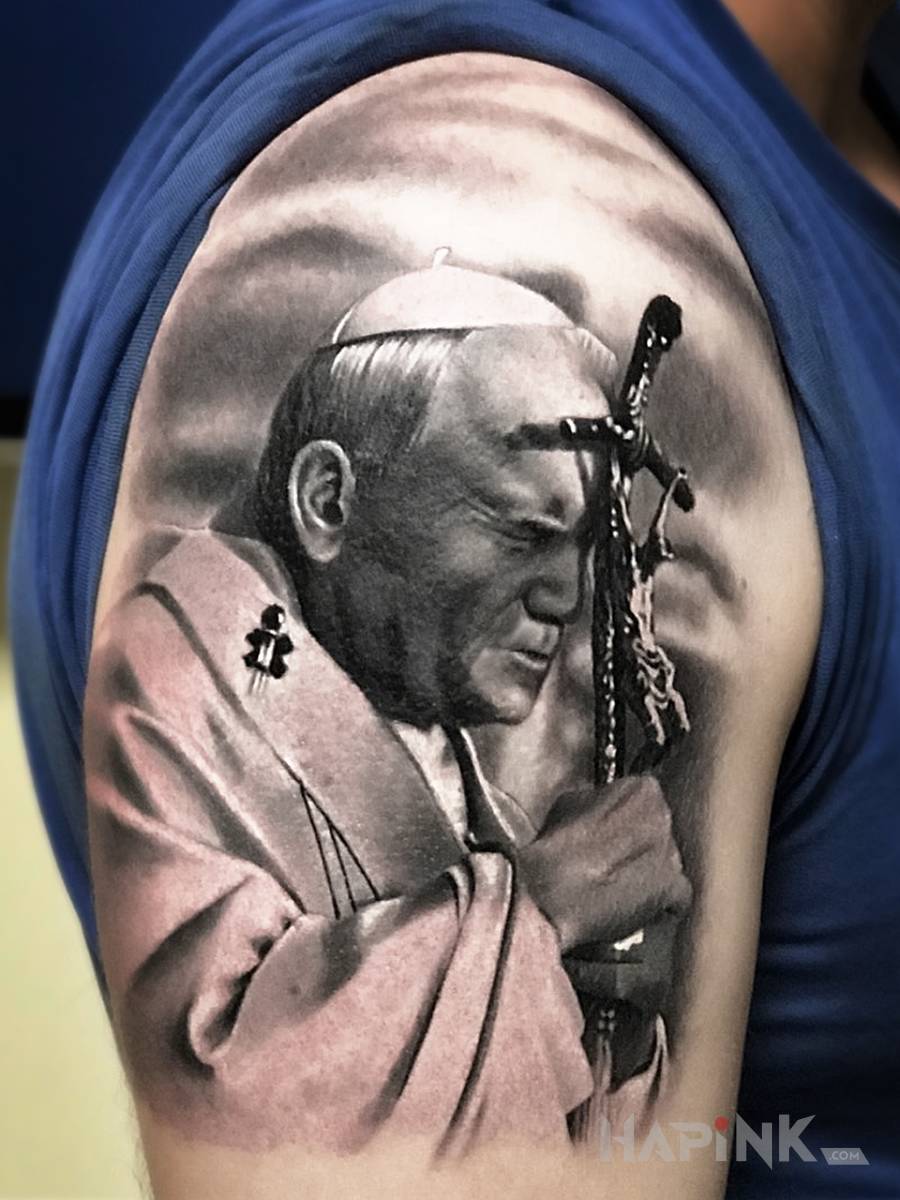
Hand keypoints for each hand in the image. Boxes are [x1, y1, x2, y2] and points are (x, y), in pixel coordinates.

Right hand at [518, 776, 691, 952]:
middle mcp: (664, 817)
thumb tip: (602, 807)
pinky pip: (675, 896)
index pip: (645, 798)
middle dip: (640, 843)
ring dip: (648, 873)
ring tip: (616, 885)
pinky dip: (659, 903)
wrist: (554, 893)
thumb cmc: (557, 848)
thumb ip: (600, 799)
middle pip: (658, 829)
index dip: (626, 817)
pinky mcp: (674, 890)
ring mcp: (672, 854)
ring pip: (666, 862)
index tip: (612, 828)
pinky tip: (631, 905)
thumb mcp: (571, 802)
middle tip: (612, 857)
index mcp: (643, 789)